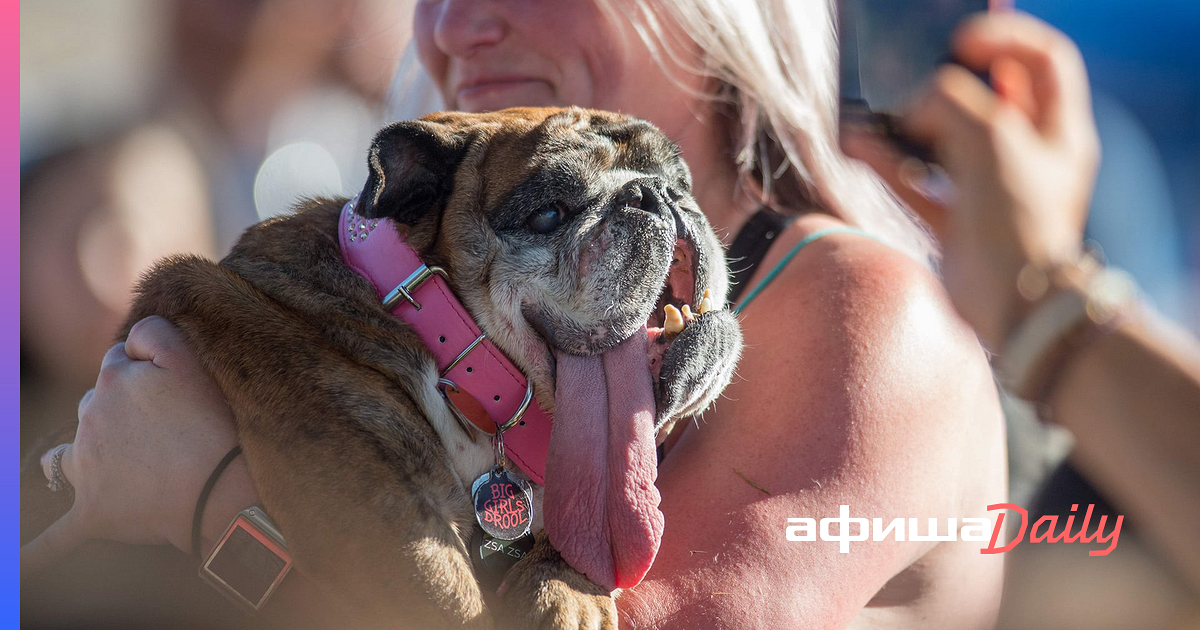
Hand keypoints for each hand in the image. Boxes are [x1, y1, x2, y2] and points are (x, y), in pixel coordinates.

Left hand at [23, 316, 258, 577]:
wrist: (220, 490)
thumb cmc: (213, 424)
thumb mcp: (191, 359)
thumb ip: (154, 333)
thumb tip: (129, 340)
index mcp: (113, 380)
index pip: (118, 361)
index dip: (146, 372)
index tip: (174, 389)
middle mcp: (89, 419)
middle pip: (95, 405)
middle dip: (120, 412)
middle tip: (164, 429)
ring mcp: (85, 468)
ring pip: (68, 456)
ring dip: (84, 457)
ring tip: (117, 468)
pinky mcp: (91, 512)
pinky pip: (52, 539)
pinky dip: (33, 553)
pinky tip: (18, 564)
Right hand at [842, 12, 1100, 348]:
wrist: (1012, 307)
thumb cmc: (1018, 221)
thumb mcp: (991, 135)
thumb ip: (951, 101)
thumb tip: (916, 105)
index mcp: (1057, 130)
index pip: (1041, 60)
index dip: (1004, 37)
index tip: (961, 40)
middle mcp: (1028, 157)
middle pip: (989, 98)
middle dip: (947, 80)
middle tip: (915, 73)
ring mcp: (991, 190)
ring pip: (945, 140)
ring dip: (907, 122)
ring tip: (875, 107)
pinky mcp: (958, 223)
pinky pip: (916, 181)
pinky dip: (888, 163)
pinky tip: (858, 145)